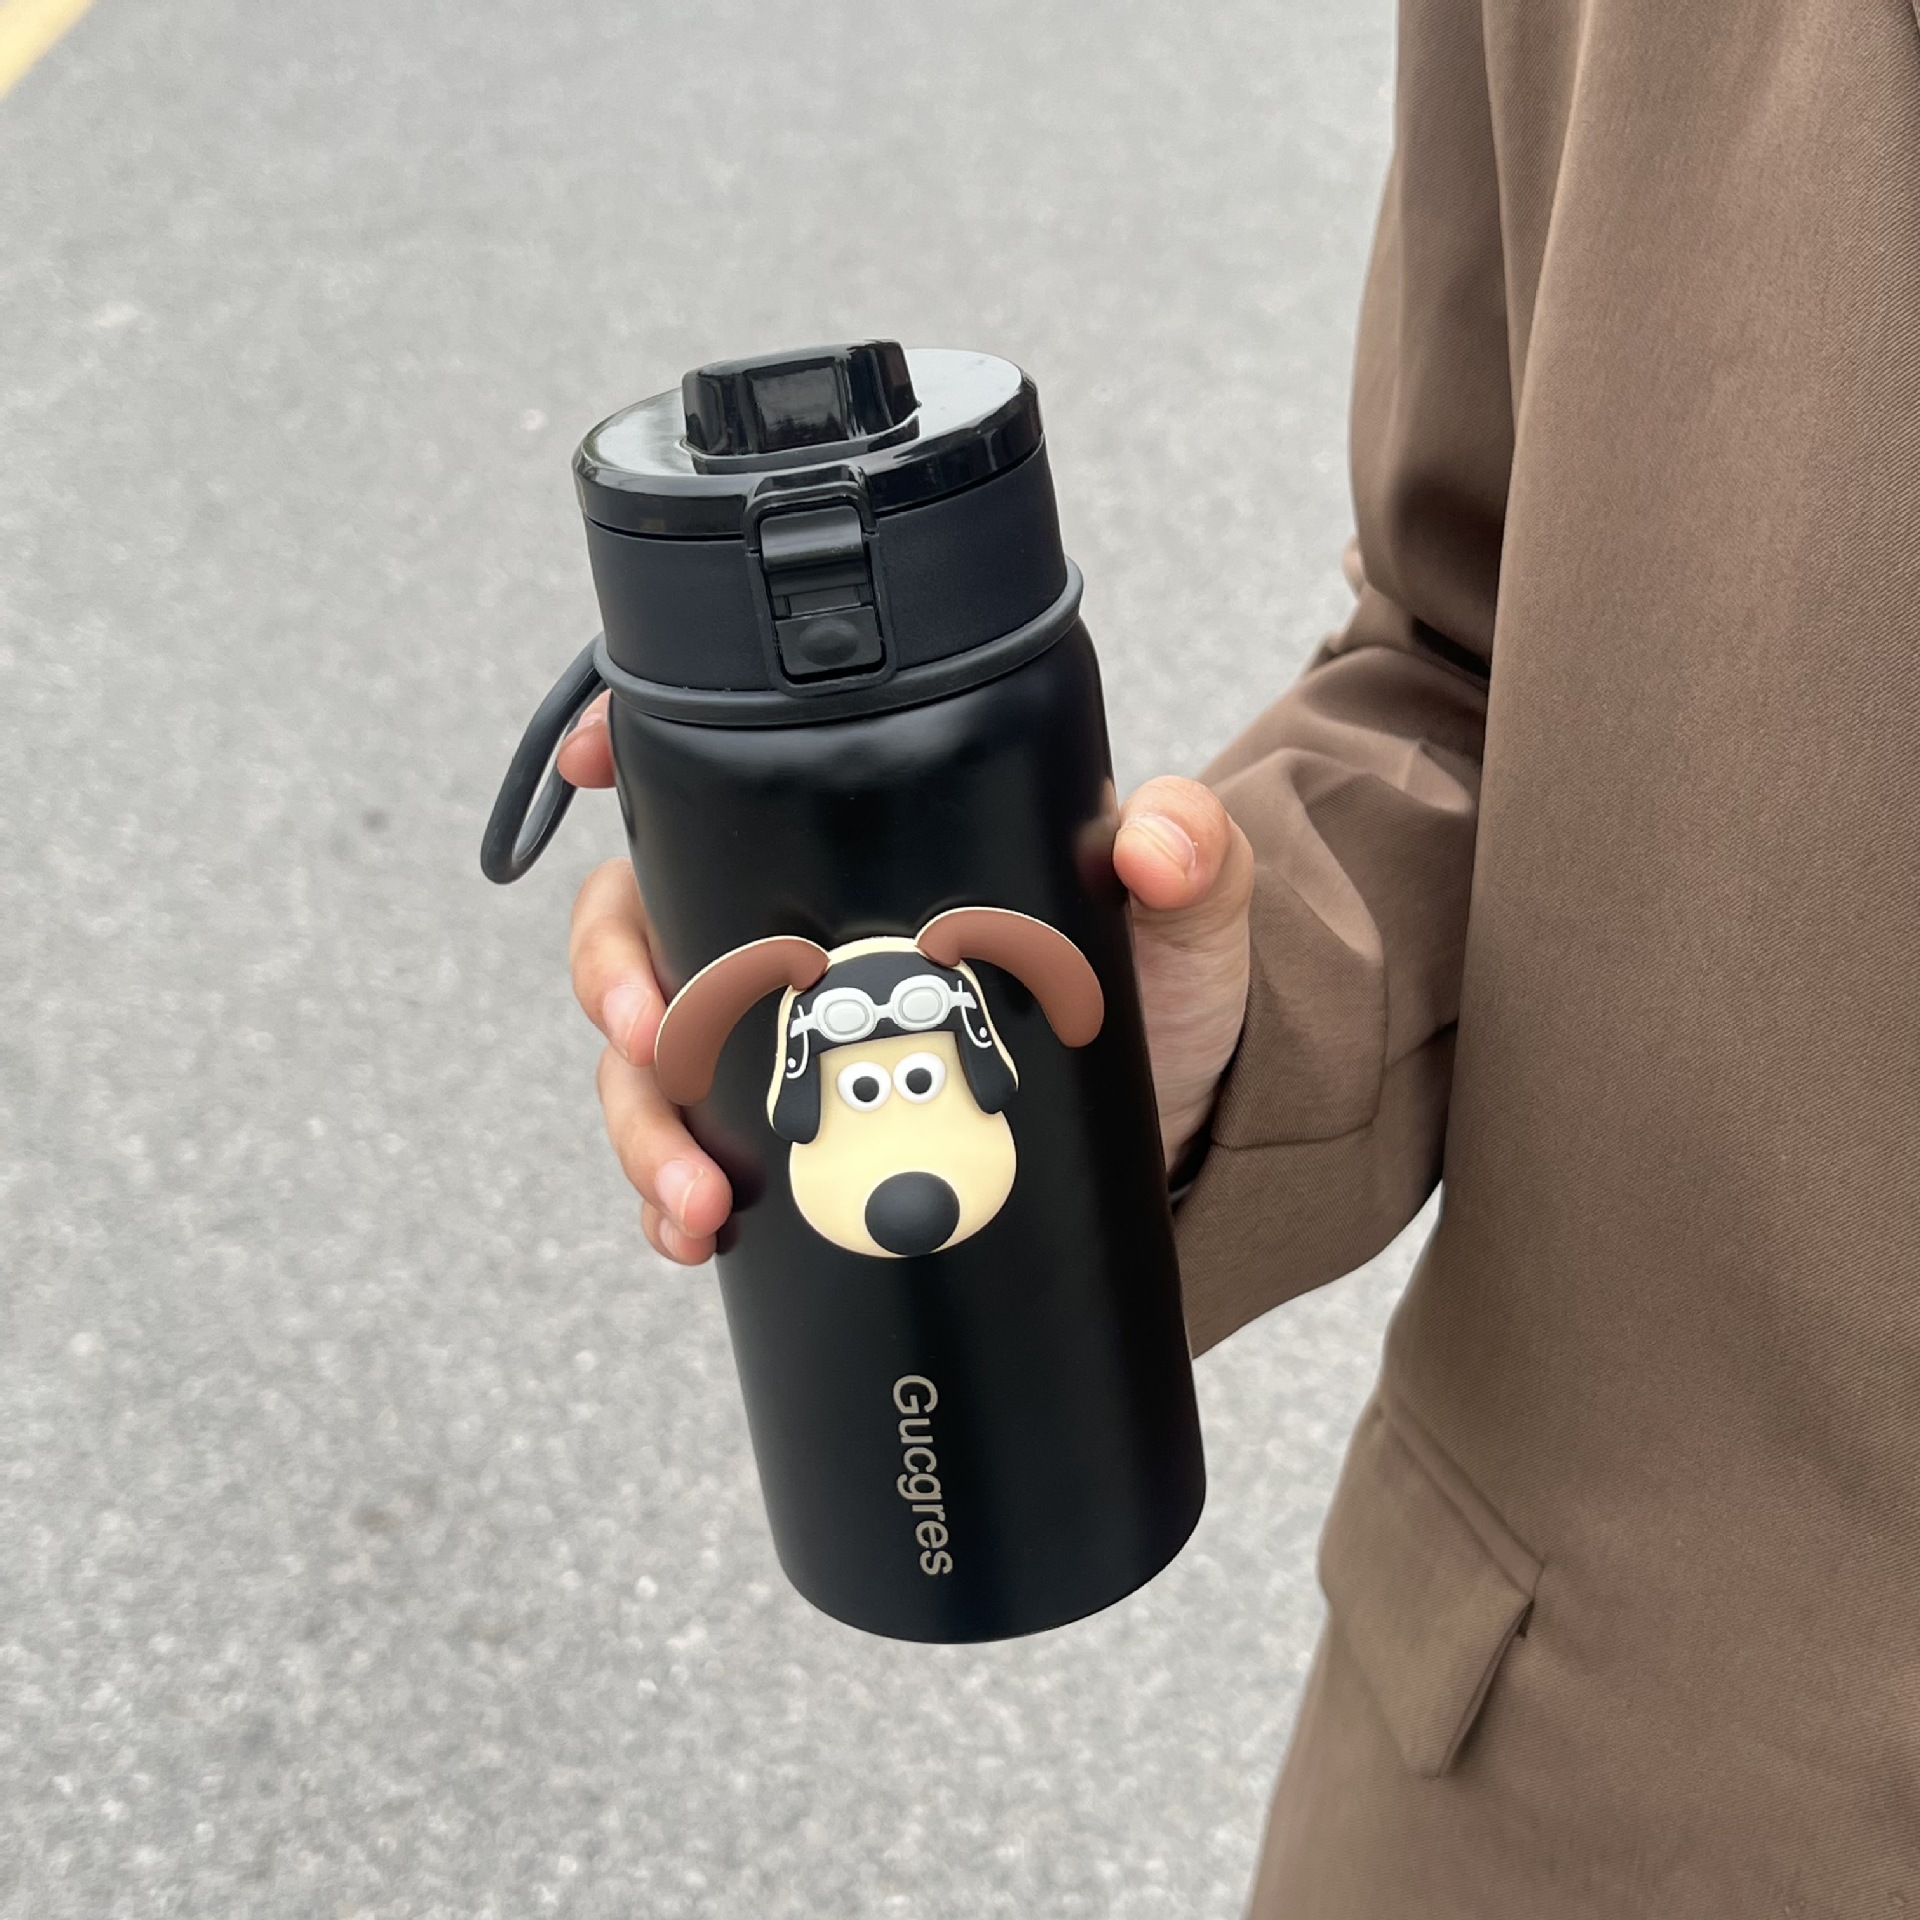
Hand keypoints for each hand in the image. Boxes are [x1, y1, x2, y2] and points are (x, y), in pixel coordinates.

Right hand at [558, 694, 1252, 1264]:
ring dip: (641, 1125)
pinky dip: (671, 1204)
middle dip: (616, 976)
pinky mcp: (799, 1146)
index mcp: (864, 857)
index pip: (724, 788)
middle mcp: (798, 944)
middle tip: (652, 1031)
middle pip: (645, 926)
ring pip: (650, 1063)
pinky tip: (694, 1237)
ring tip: (695, 1195)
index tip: (595, 760)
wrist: (1176, 1150)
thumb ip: (1192, 857)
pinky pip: (696, 1167)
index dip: (634, 756)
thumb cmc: (1162, 1010)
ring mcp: (788, 1049)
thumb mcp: (1184, 927)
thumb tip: (1155, 842)